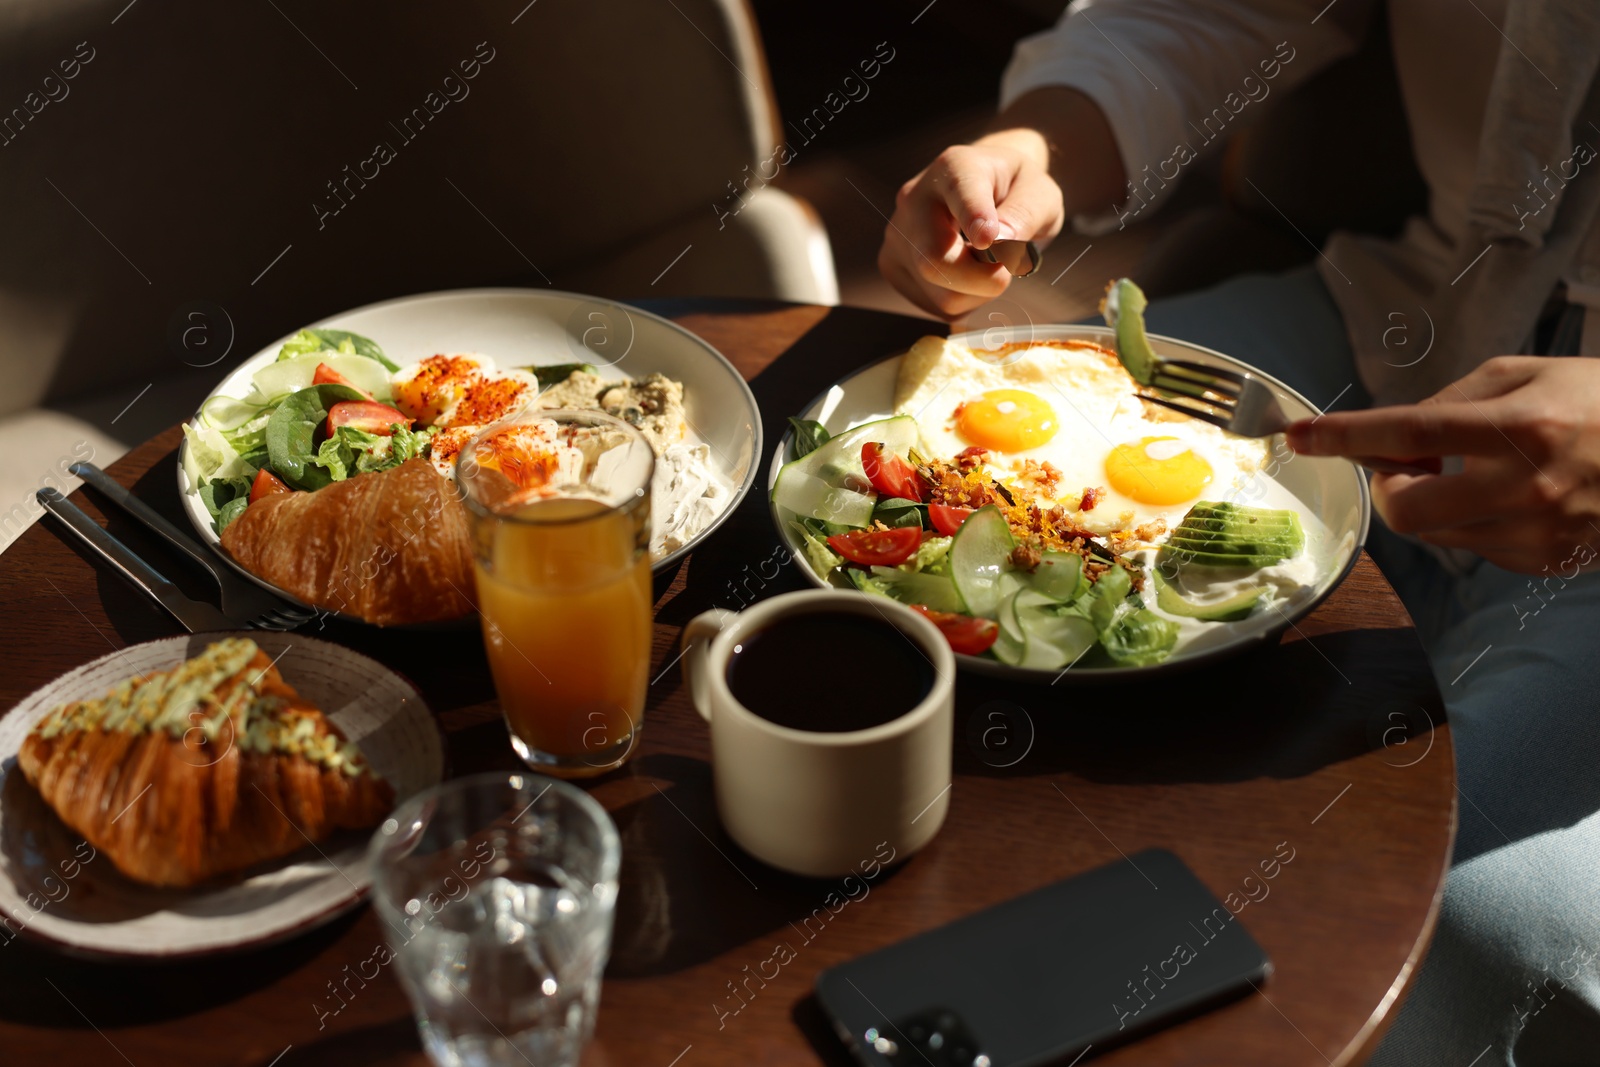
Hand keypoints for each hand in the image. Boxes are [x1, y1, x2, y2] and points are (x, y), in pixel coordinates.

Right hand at [877, 137, 1064, 319]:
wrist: (988, 193)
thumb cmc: (1016, 192)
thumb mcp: (1040, 194)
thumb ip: (1027, 213)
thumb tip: (1001, 242)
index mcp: (955, 167)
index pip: (961, 194)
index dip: (975, 219)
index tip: (988, 237)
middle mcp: (915, 198)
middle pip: (934, 257)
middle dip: (980, 279)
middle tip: (1008, 272)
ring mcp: (897, 235)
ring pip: (941, 292)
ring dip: (979, 292)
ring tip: (987, 265)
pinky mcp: (893, 267)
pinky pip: (936, 307)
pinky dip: (964, 301)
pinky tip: (967, 275)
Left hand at [1285, 356, 1599, 574]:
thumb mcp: (1535, 374)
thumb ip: (1459, 398)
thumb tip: (1403, 430)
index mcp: (1521, 426)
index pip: (1409, 432)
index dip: (1346, 436)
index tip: (1300, 436)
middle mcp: (1525, 486)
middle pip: (1408, 510)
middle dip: (1390, 490)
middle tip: (1404, 465)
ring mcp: (1537, 532)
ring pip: (1437, 534)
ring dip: (1431, 503)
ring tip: (1468, 471)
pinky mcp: (1546, 562)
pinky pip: (1476, 548)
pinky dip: (1471, 523)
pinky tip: (1508, 496)